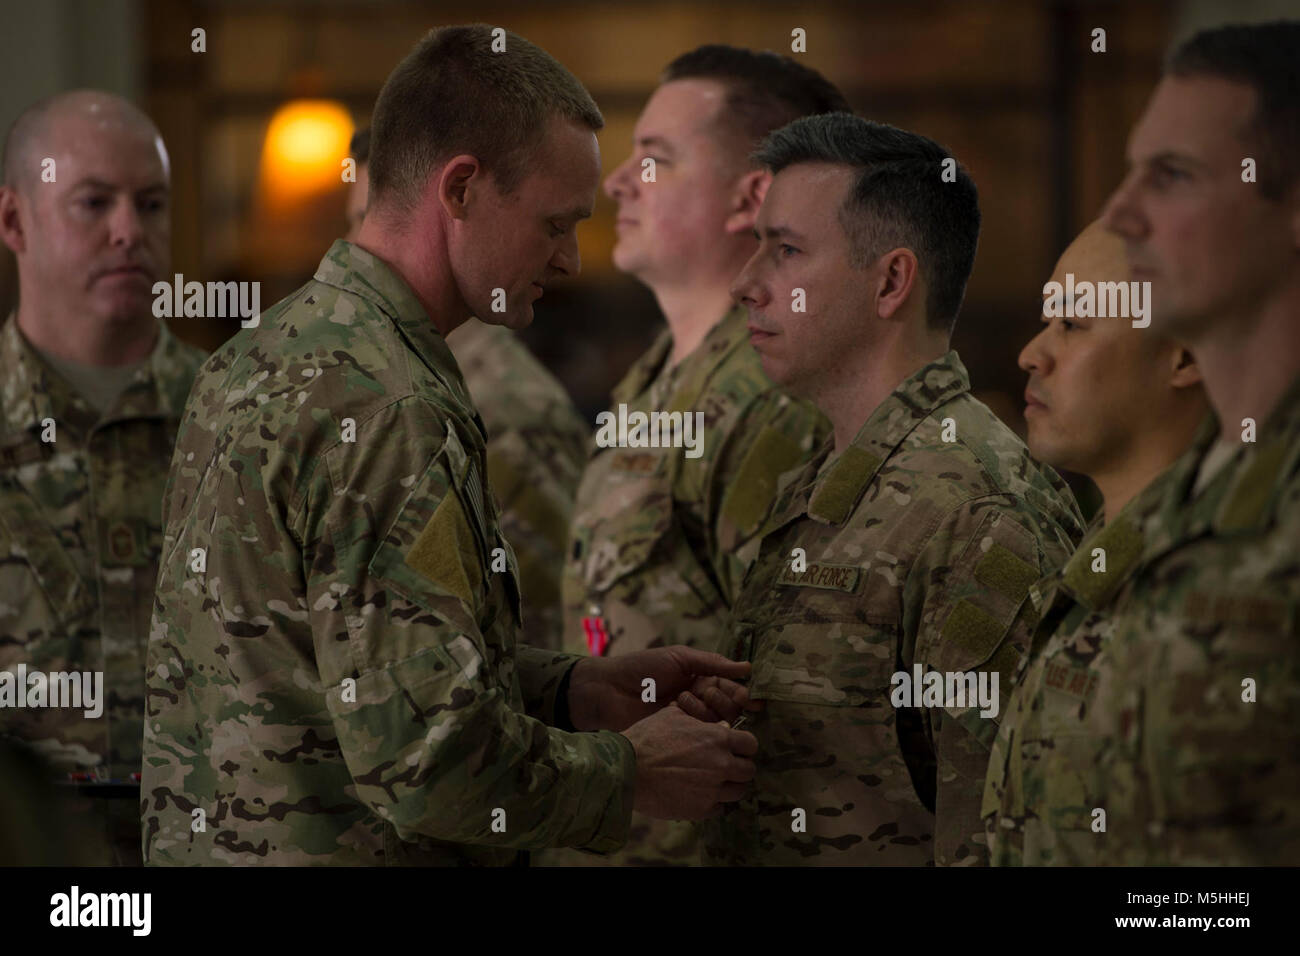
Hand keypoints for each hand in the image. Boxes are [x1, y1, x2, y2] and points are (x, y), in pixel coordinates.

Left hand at [568, 646, 762, 731]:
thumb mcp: (679, 658)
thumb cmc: (642, 668)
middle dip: (726, 701)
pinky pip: (700, 737)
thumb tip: (748, 668)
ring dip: (708, 710)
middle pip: (729, 707)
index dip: (741, 692)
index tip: (751, 699)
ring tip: (684, 699)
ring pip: (717, 722)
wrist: (609, 690)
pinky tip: (689, 720)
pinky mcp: (678, 737)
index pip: (730, 687)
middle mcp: (699, 701)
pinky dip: (699, 728)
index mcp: (700, 679)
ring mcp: (689, 721)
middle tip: (707, 692)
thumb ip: (712, 662)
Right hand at [622, 703, 757, 819]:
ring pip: (738, 792)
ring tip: (714, 782)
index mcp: (718, 738)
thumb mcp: (672, 716)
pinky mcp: (701, 810)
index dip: (743, 745)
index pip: (750, 744)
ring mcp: (712, 790)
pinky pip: (719, 808)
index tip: (735, 748)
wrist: (626, 769)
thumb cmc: (647, 738)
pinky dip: (712, 802)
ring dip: (729, 786)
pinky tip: (699, 794)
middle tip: (725, 766)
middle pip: (749, 770)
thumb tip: (720, 725)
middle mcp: (721, 765)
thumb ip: (700, 719)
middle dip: (740, 767)